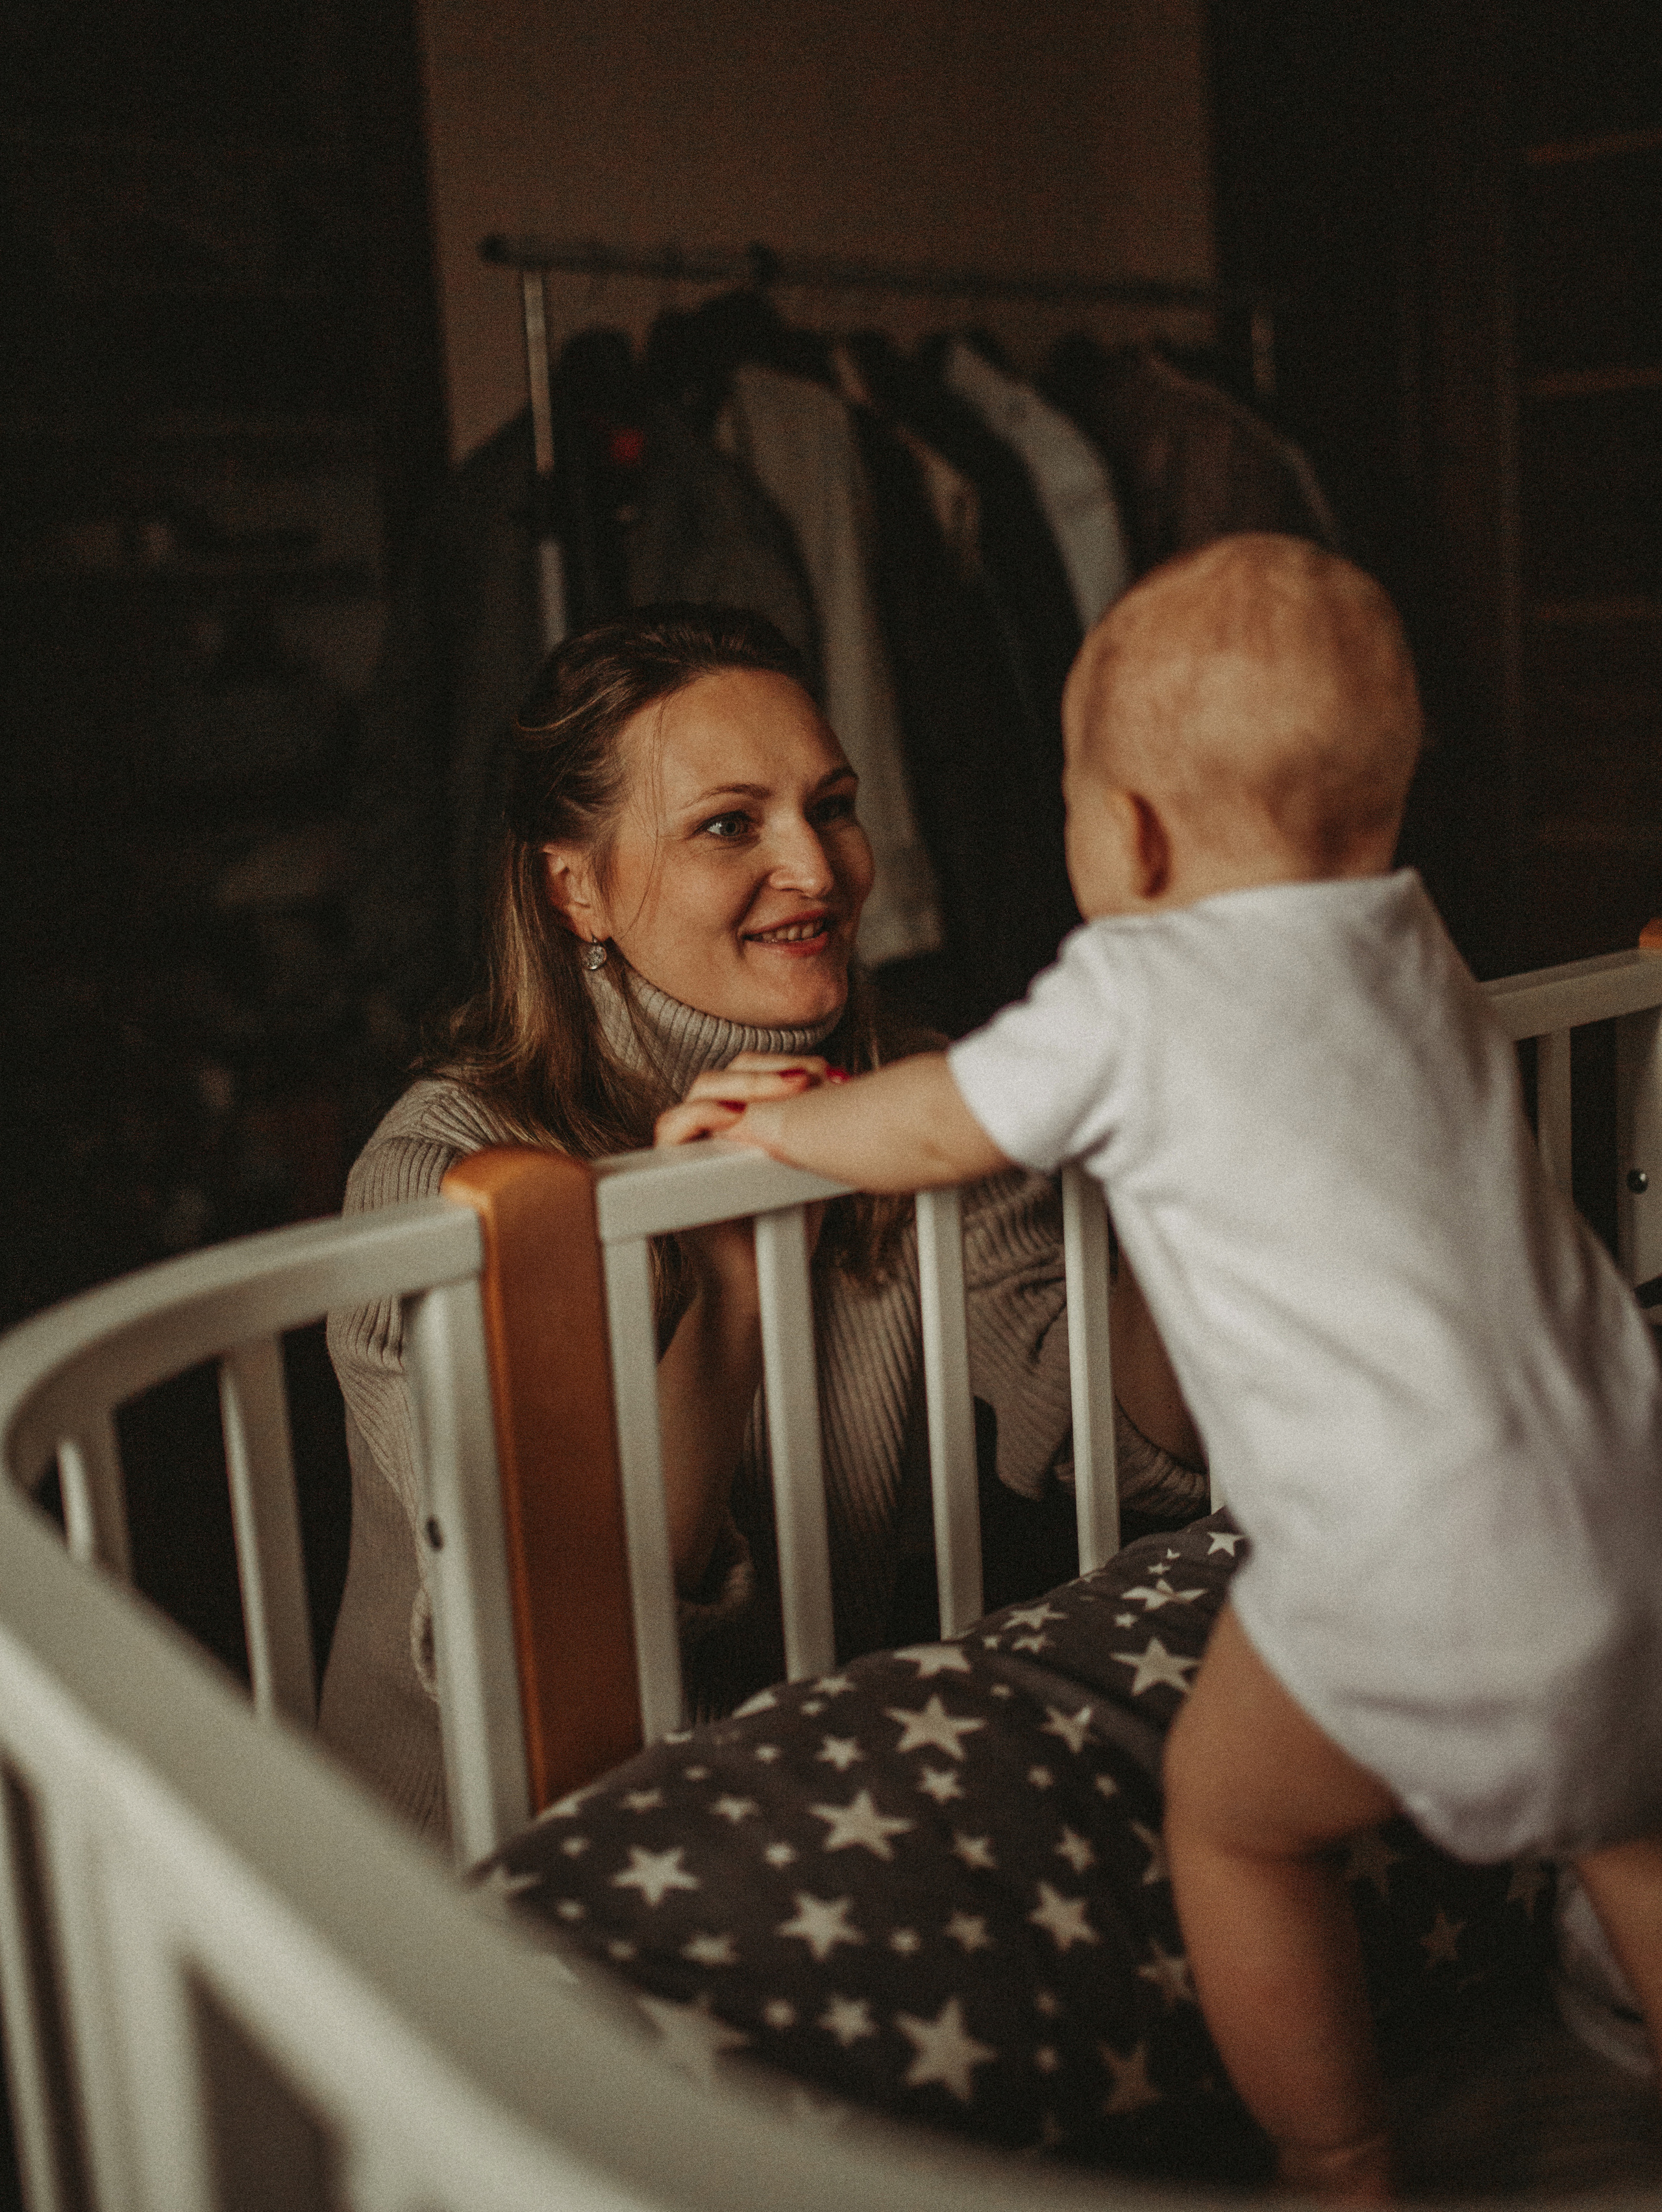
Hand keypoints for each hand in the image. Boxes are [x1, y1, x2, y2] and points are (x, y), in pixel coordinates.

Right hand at [654, 1055, 840, 1290]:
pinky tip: (741, 1117)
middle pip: (729, 1071)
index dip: (790, 1063)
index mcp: (739, 1120)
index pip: (755, 1069)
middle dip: (772, 1068)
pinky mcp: (668, 1169)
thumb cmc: (784, 1227)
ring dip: (746, 1084)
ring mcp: (687, 1145)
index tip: (832, 1075)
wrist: (759, 1284)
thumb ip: (816, 1129)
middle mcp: (710, 1126)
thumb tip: (849, 1088)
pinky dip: (703, 1114)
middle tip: (812, 1078)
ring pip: (702, 1089)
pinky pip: (673, 1126)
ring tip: (790, 1090)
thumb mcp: (809, 1166)